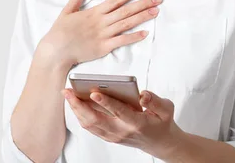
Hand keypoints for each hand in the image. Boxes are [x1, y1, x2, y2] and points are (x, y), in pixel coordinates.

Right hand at [37, 0, 162, 66]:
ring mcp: (103, 35)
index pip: (116, 0)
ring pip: (126, 23)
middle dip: (143, 3)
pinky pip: (121, 41)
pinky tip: (145, 33)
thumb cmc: (60, 31)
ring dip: (142, 17)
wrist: (56, 50)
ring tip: (156, 11)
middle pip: (126, 10)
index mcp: (94, 12)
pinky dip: (133, 37)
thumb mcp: (68, 9)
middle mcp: (101, 22)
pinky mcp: (103, 47)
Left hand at [62, 88, 182, 157]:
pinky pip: (90, 126)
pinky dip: (80, 114)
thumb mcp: (166, 109)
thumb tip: (142, 95)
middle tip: (69, 91)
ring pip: (89, 124)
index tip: (95, 92)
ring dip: (76, 109)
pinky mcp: (108, 136)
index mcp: (137, 123)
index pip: (119, 112)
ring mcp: (113, 136)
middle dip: (80, 105)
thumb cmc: (161, 122)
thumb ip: (155, 101)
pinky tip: (74, 103)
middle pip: (96, 120)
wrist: (159, 142)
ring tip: (68, 94)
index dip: (106, 103)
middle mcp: (122, 131)